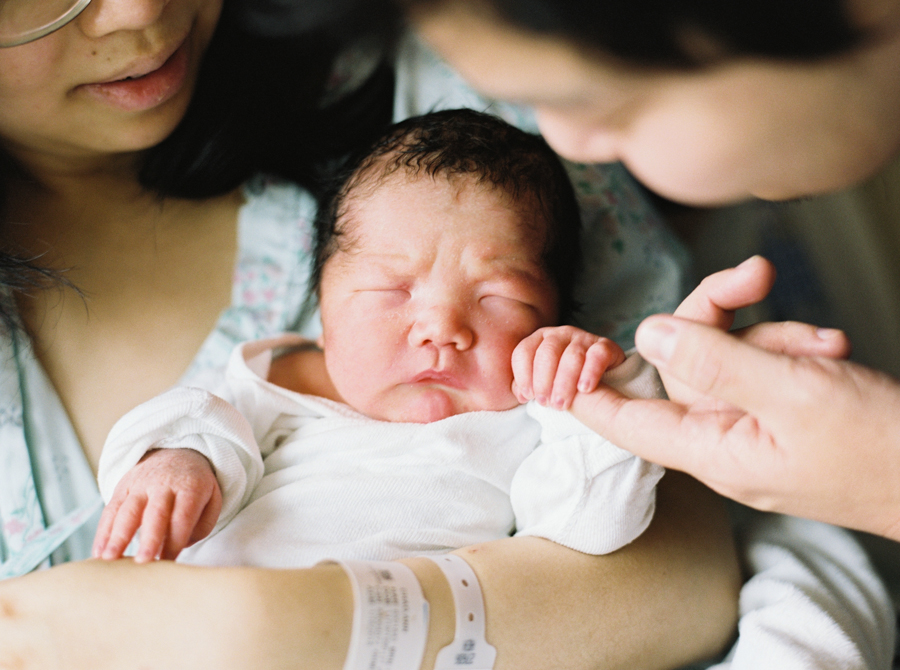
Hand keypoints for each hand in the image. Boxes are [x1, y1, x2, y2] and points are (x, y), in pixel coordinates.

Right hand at [92, 448, 222, 561]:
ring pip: (128, 510)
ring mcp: (141, 484)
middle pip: (155, 512)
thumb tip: (180, 546)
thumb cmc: (195, 487)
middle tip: (142, 561)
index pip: (182, 516)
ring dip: (118, 536)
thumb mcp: (212, 499)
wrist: (178, 452)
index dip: (175, 540)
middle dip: (149, 538)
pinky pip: (111, 509)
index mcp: (190, 487)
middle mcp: (164, 484)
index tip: (168, 562)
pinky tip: (98, 553)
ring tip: (110, 560)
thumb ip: (202, 525)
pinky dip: (103, 532)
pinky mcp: (122, 486)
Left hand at [512, 325, 624, 409]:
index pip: (524, 352)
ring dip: (564, 382)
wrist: (601, 379)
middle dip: (544, 381)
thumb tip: (521, 395)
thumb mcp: (541, 383)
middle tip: (546, 404)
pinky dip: (590, 372)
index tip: (528, 397)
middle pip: (547, 353)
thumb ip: (526, 386)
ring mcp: (583, 337)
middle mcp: (560, 334)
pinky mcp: (604, 346)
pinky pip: (597, 355)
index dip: (523, 375)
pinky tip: (584, 389)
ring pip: (572, 356)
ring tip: (561, 404)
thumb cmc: (562, 382)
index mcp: (539, 340)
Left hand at [569, 258, 899, 538]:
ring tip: (827, 343)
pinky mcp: (781, 409)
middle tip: (754, 276)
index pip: (624, 421)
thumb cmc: (878, 448)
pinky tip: (833, 346)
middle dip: (714, 316)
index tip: (556, 355)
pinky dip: (796, 348)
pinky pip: (766, 366)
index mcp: (709, 449)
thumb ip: (716, 361)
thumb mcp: (793, 393)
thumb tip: (649, 333)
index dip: (585, 388)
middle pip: (681, 364)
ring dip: (775, 335)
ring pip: (729, 356)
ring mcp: (752, 423)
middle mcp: (720, 437)